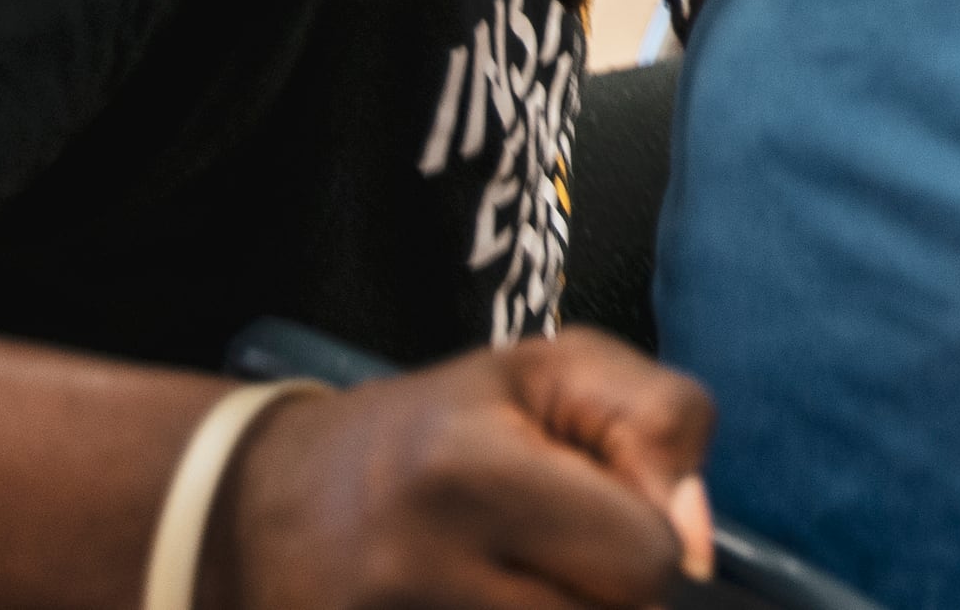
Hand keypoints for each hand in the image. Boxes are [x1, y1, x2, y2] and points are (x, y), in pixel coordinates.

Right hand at [221, 335, 714, 608]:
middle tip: (567, 552)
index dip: (653, 540)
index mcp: (473, 471)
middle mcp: (420, 567)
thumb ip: (660, 424)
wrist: (263, 503)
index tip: (612, 512)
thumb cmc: (436, 426)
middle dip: (612, 591)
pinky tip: (488, 600)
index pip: (643, 558)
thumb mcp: (554, 373)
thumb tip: (696, 541)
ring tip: (522, 577)